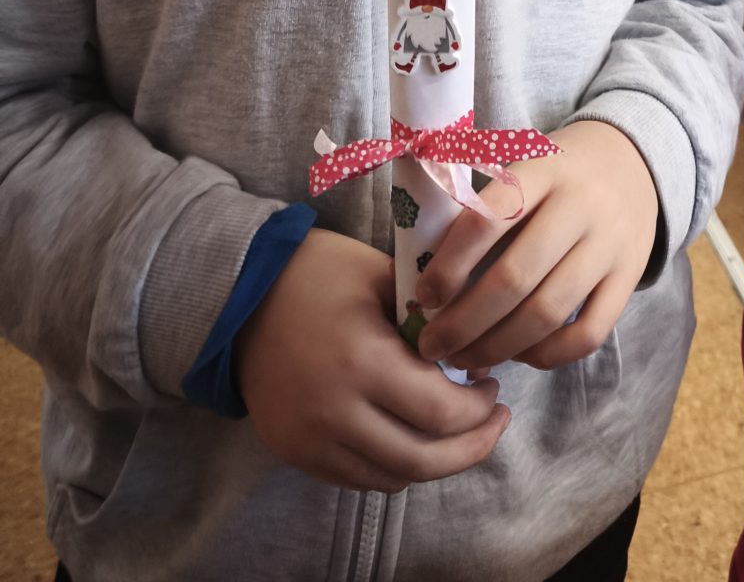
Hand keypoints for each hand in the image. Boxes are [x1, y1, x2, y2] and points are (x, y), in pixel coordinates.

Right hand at [233, 228, 509, 493]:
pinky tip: (413, 436)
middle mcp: (335, 413)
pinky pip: (358, 479)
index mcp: (363, 361)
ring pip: (392, 477)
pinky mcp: (296, 453)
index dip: (479, 409)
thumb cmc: (318, 273)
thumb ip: (430, 314)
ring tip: (460, 432)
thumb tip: (473, 354)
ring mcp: (311, 441)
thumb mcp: (381, 275)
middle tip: (494, 422)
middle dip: (470, 447)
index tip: (493, 385)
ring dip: (435, 462)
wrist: (240, 297)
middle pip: (422, 460)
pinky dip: (395, 466)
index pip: (441, 412)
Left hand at [412, 120, 658, 375]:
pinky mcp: (629, 277)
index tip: (423, 297)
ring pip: (547, 313)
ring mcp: (609, 244)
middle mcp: (579, 205)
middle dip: (463, 323)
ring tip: (464, 360)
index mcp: (541, 171)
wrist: (632, 160)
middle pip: (514, 278)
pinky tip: (518, 354)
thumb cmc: (556, 172)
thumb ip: (480, 207)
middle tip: (431, 346)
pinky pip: (588, 334)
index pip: (487, 221)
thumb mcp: (521, 165)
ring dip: (497, 347)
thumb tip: (423, 274)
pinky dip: (547, 355)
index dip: (448, 265)